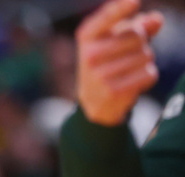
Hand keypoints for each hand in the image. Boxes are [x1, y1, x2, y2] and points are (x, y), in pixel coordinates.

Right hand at [76, 0, 163, 125]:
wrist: (94, 99)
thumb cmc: (108, 61)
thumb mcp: (116, 39)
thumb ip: (138, 26)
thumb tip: (156, 20)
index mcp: (87, 36)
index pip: (106, 18)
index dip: (120, 9)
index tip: (133, 2)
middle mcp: (90, 54)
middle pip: (137, 35)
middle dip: (141, 43)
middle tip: (128, 54)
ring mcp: (100, 74)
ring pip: (146, 55)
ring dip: (145, 61)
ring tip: (128, 69)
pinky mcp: (113, 91)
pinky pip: (149, 74)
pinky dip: (147, 76)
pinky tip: (133, 81)